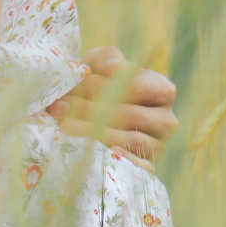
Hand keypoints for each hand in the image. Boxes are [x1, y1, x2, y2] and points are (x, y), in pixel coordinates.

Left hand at [51, 47, 176, 164]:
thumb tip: (110, 67)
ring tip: (64, 124)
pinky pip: (139, 169)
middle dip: (91, 109)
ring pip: (131, 140)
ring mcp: (158, 146)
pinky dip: (120, 160)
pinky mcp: (149, 168)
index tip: (77, 82)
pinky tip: (95, 151)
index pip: (138, 87)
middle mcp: (166, 120)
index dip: (106, 85)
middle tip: (59, 106)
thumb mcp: (101, 65)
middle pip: (131, 115)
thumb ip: (105, 58)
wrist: (96, 114)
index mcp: (162, 90)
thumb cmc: (101, 83)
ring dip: (94, 132)